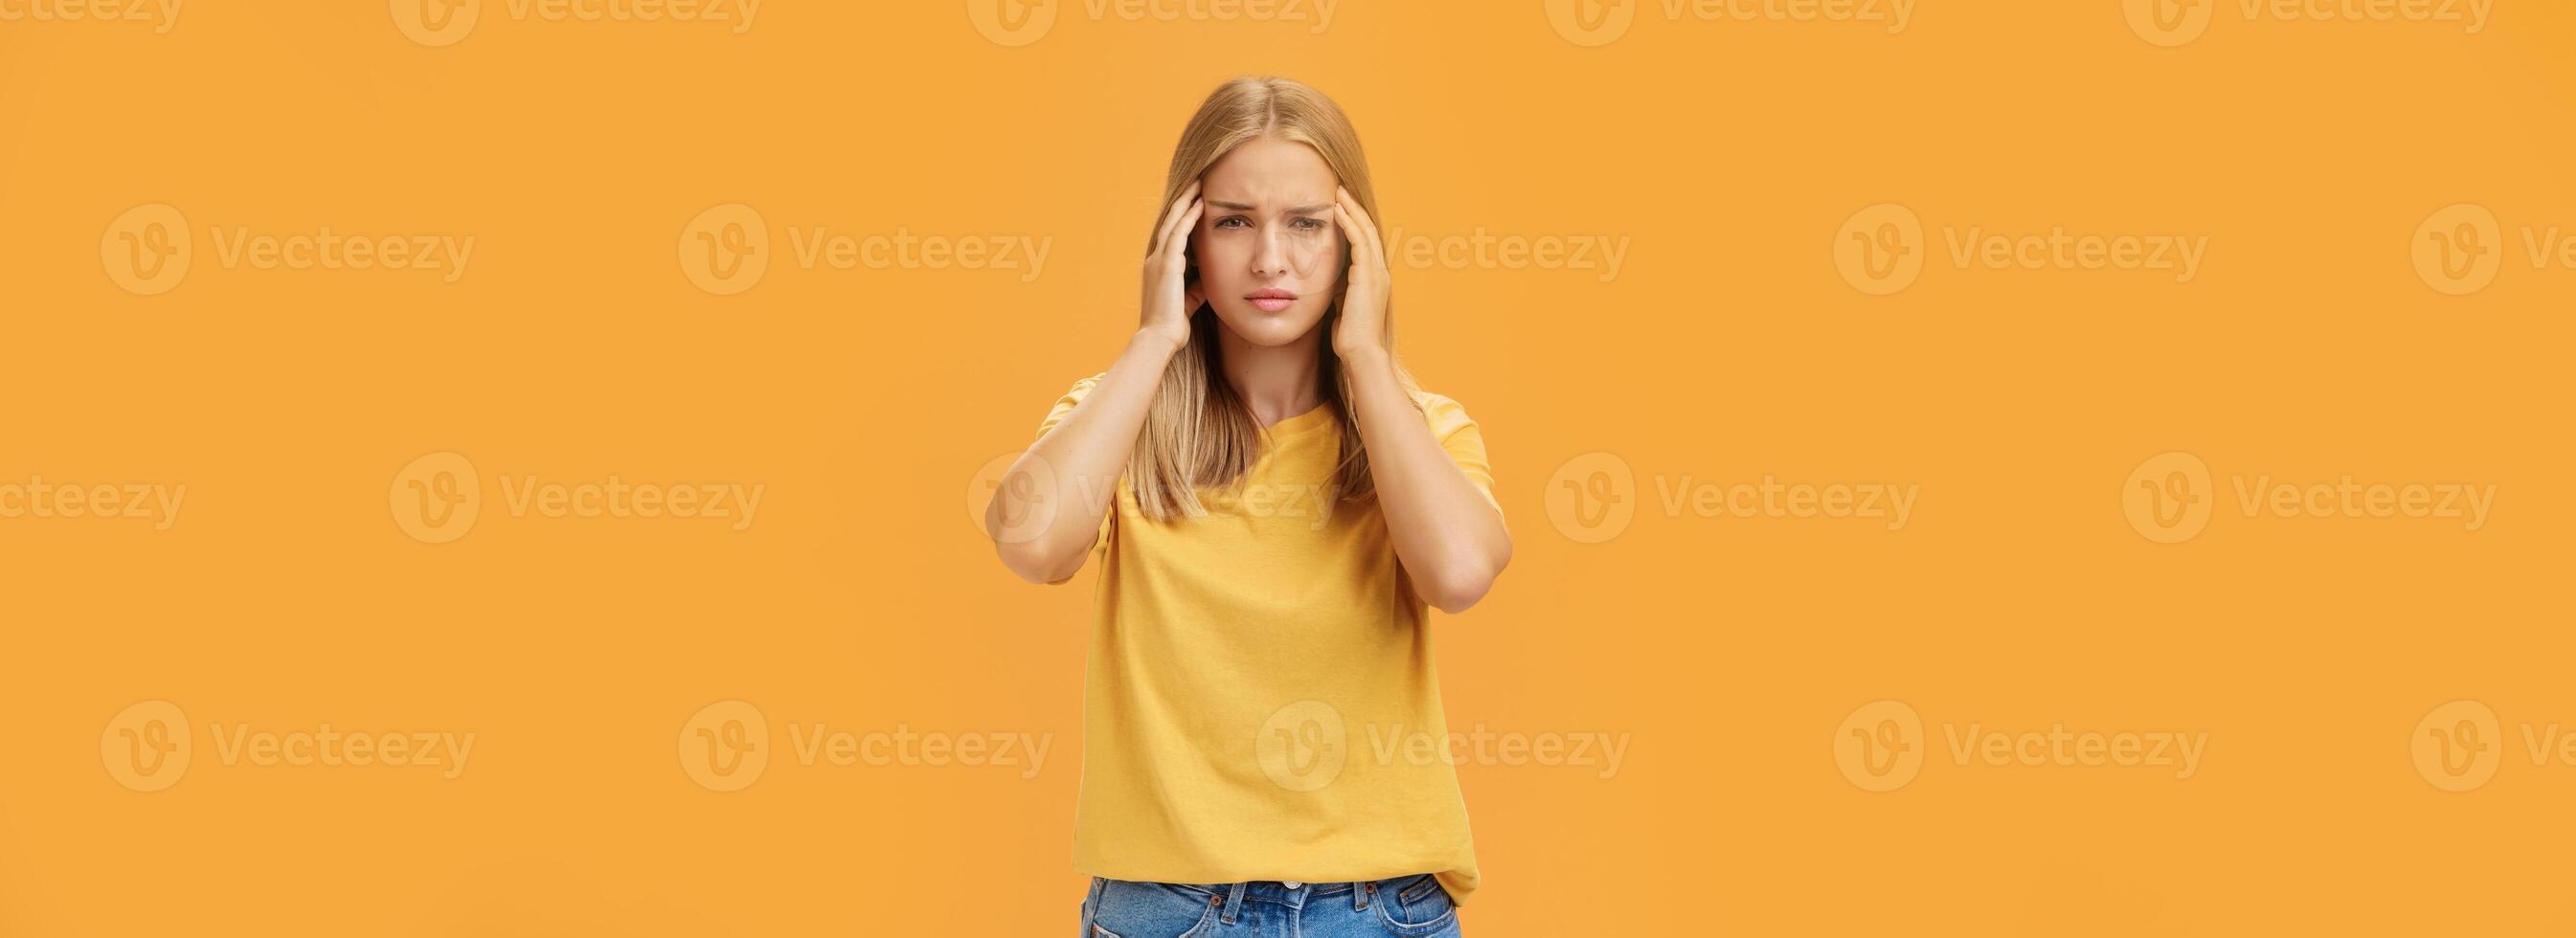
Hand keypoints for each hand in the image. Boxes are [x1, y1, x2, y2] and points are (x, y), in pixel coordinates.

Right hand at [1140, 179, 1204, 350]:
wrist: (1159, 339)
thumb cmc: (1172, 326)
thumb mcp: (1188, 303)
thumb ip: (1196, 289)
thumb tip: (1207, 281)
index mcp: (1158, 268)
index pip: (1172, 234)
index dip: (1182, 215)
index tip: (1195, 200)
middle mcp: (1155, 259)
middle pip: (1170, 221)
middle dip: (1183, 200)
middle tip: (1197, 181)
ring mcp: (1159, 260)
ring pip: (1173, 221)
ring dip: (1186, 201)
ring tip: (1199, 183)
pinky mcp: (1167, 265)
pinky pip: (1178, 234)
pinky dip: (1189, 217)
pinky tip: (1199, 204)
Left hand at [1330, 185, 1389, 358]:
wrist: (1361, 353)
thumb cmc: (1350, 338)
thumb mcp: (1343, 310)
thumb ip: (1341, 294)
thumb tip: (1333, 286)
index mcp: (1375, 280)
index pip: (1366, 244)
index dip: (1355, 224)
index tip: (1341, 209)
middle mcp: (1380, 273)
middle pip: (1369, 232)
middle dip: (1354, 210)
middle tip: (1340, 191)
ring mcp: (1376, 273)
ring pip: (1365, 232)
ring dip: (1351, 210)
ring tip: (1338, 193)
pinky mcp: (1367, 275)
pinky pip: (1359, 242)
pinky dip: (1348, 224)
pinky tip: (1337, 211)